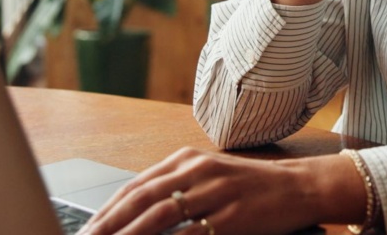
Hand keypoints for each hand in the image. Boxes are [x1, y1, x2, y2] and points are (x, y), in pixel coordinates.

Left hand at [76, 148, 364, 234]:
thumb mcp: (208, 175)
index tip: (88, 229)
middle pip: (141, 200)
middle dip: (109, 224)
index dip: (108, 210)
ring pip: (160, 217)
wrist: (298, 187)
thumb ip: (174, 188)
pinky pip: (191, 234)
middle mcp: (197, 171)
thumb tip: (132, 211)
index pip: (136, 186)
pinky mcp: (231, 217)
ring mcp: (214, 193)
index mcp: (187, 160)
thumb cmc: (250, 185)